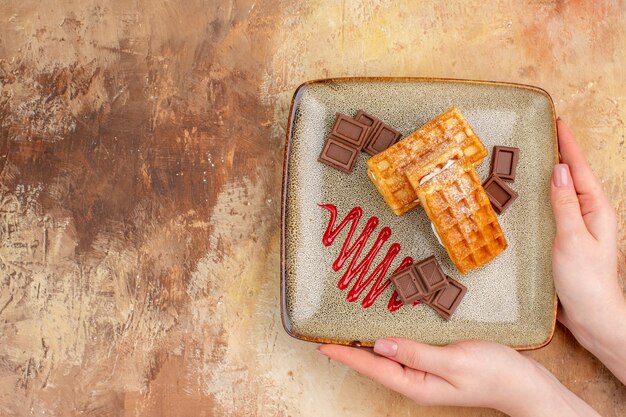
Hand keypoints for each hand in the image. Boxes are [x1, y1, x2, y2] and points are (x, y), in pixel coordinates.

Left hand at [319, 339, 599, 415]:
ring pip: (388, 354)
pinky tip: (384, 323)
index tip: (320, 343)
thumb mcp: (454, 363)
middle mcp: (415, 379)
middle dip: (350, 348)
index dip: (345, 354)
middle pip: (374, 362)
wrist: (524, 382)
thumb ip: (416, 354)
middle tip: (326, 330)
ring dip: (367, 340)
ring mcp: (425, 370)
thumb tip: (379, 344)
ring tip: (345, 325)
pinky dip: (390, 335)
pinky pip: (405, 347)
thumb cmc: (494, 373)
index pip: (371, 367)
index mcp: (415, 384)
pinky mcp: (435, 360)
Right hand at [550, 119, 625, 381]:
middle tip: (537, 135)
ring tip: (527, 160)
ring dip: (544, 176)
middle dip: (556, 154)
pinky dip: (538, 199)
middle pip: (569, 177)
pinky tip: (524, 198)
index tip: (556, 121)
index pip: (578, 169)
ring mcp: (574, 227)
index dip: (567, 145)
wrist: (591, 317)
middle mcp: (586, 214)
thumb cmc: (586, 280)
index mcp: (595, 209)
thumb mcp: (573, 239)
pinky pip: (549, 212)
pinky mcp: (561, 240)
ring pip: (557, 194)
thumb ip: (565, 204)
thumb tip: (558, 169)